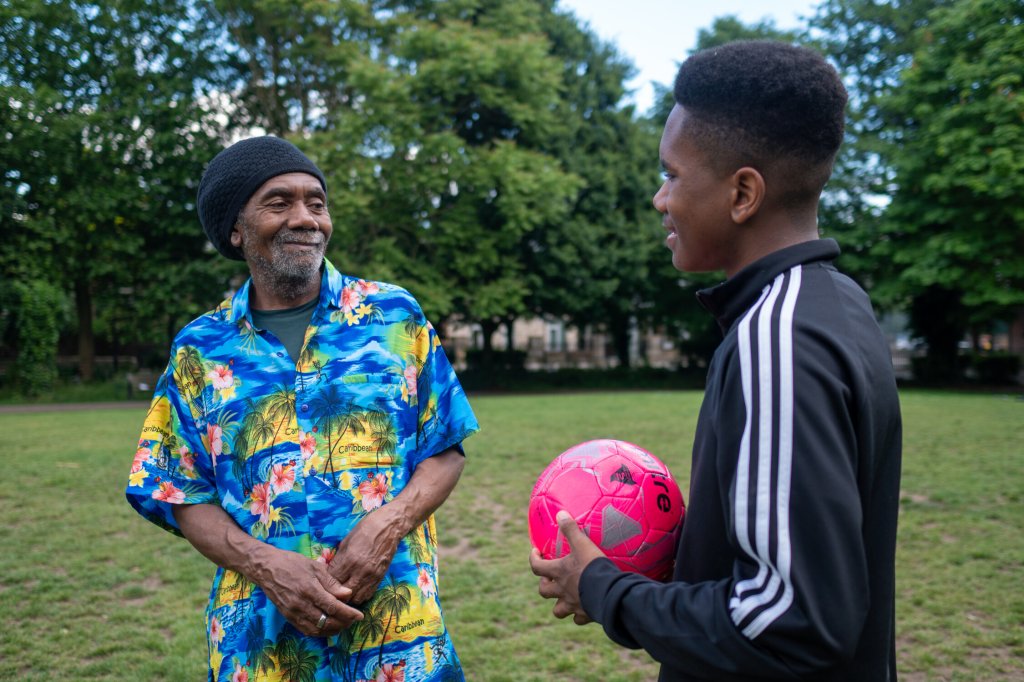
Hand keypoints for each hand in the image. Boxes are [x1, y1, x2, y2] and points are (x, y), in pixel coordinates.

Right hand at [255, 547, 363, 636]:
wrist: (266, 569)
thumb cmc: (292, 563)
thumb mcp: (315, 567)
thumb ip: (332, 583)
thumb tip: (348, 594)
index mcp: (309, 590)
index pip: (333, 608)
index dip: (348, 614)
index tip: (360, 615)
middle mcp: (301, 605)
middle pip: (326, 622)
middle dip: (343, 623)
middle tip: (353, 620)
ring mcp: (293, 613)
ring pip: (317, 630)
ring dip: (332, 630)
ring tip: (343, 624)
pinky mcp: (288, 617)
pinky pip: (306, 630)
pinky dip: (319, 632)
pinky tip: (328, 627)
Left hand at [328, 506, 405, 604]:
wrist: (389, 527)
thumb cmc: (365, 529)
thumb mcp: (346, 541)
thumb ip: (338, 559)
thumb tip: (329, 571)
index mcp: (350, 559)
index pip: (332, 580)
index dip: (326, 581)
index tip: (325, 579)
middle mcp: (360, 571)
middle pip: (342, 594)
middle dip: (335, 592)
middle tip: (332, 588)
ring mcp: (371, 576)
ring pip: (355, 598)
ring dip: (348, 597)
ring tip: (343, 591)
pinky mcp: (380, 579)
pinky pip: (367, 595)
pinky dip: (359, 595)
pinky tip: (355, 589)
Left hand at [529, 510, 606, 624]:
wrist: (610, 592)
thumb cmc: (593, 566)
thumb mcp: (582, 544)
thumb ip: (571, 528)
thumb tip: (560, 513)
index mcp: (559, 572)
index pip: (537, 567)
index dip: (533, 559)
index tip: (535, 552)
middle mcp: (562, 591)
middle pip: (544, 592)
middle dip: (544, 585)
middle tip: (549, 578)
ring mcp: (573, 605)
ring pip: (558, 610)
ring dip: (559, 605)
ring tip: (564, 598)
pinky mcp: (586, 615)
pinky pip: (578, 619)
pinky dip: (579, 615)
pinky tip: (584, 609)